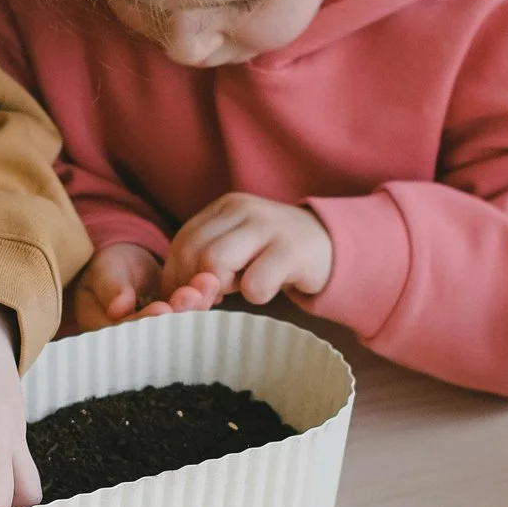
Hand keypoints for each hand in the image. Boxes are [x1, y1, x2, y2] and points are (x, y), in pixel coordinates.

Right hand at [73, 243, 229, 329]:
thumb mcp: (105, 270)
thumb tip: (118, 307)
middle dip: (176, 314)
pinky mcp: (177, 327)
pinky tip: (210, 283)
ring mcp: (159, 335)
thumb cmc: (110, 268)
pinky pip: (189, 316)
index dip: (145, 321)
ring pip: (176, 326)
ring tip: (205, 282)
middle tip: (190, 294)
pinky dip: (201, 299)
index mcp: (106, 332)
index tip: (162, 306)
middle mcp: (133, 341)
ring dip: (193, 306)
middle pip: (156, 334)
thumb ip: (111, 287)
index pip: (125, 332)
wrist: (129, 268)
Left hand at [163, 193, 333, 305]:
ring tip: (242, 288)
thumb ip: (205, 263)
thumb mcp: (238, 249)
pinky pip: (254, 285)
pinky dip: (256, 296)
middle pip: (192, 253)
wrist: (333, 247)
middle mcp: (244, 209)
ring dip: (224, 288)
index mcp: (225, 207)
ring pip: (215, 263)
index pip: (181, 242)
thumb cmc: (275, 256)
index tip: (190, 297)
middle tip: (217, 299)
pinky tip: (269, 288)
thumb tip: (174, 299)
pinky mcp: (292, 251)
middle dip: (197, 285)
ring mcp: (269, 226)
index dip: (177, 277)